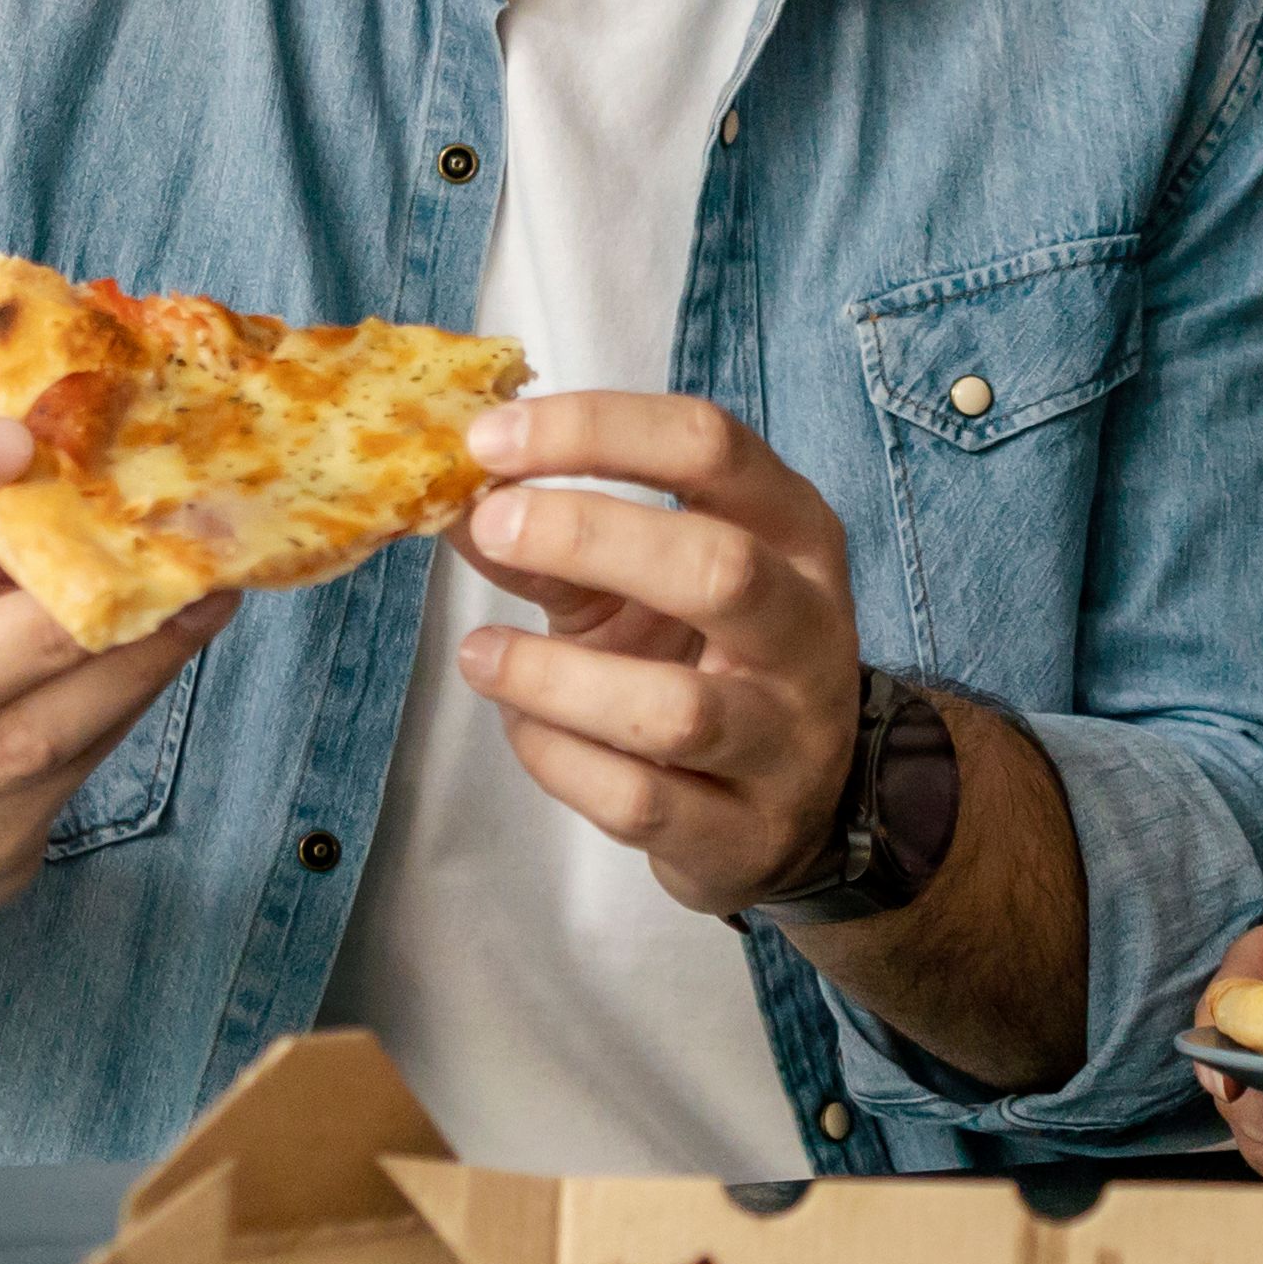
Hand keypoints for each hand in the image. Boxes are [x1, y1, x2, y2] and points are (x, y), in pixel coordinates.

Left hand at [446, 393, 869, 917]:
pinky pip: (638, 799)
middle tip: (489, 527)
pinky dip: (557, 758)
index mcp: (793, 532)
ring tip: (478, 654)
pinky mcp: (747, 834)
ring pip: (676, 709)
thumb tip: (452, 502)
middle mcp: (810, 628)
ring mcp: (788, 740)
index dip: (595, 429)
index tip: (489, 437)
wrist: (785, 810)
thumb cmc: (701, 662)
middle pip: (718, 565)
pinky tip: (521, 727)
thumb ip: (555, 545)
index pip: (710, 446)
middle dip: (588, 536)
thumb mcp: (635, 587)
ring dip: (555, 677)